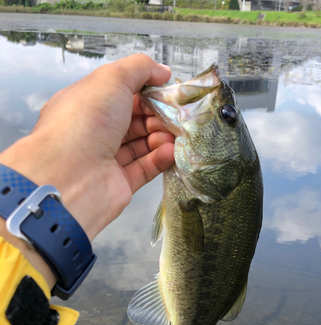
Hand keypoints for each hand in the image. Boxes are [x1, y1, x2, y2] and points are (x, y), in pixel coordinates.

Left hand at [0, 54, 174, 288]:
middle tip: (174, 115)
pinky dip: (159, 159)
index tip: (167, 91)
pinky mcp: (119, 184)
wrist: (71, 176)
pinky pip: (144, 169)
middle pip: (134, 121)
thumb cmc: (85, 121)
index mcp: (86, 105)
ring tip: (175, 134)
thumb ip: (140, 68)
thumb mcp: (112, 79)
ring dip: (161, 137)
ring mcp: (106, 159)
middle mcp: (94, 132)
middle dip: (157, 116)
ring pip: (141, 145)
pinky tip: (171, 151)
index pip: (120, 95)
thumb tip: (163, 71)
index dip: (145, 92)